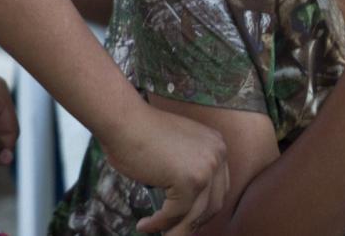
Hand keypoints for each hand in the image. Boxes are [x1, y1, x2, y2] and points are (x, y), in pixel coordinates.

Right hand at [101, 104, 229, 234]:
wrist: (125, 120)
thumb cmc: (141, 133)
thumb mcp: (177, 149)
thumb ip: (188, 169)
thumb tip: (187, 206)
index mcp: (217, 145)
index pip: (219, 187)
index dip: (204, 208)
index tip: (189, 219)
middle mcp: (218, 155)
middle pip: (214, 202)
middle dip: (194, 222)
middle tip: (175, 231)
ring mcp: (206, 168)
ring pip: (196, 213)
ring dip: (177, 229)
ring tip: (161, 235)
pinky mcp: (189, 181)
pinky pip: (175, 214)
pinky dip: (159, 224)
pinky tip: (144, 225)